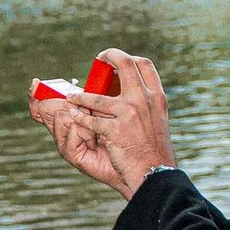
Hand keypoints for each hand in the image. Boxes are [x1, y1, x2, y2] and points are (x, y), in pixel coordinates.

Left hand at [28, 49, 174, 200]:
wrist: (155, 173)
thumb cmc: (155, 151)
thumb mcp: (158, 121)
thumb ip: (147, 104)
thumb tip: (132, 90)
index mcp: (157, 97)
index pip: (143, 64)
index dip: (127, 57)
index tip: (115, 59)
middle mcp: (144, 100)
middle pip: (125, 64)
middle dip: (109, 56)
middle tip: (98, 60)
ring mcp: (130, 113)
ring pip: (96, 96)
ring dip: (80, 96)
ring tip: (71, 96)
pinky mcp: (115, 130)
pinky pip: (89, 120)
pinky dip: (79, 117)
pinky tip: (74, 115)